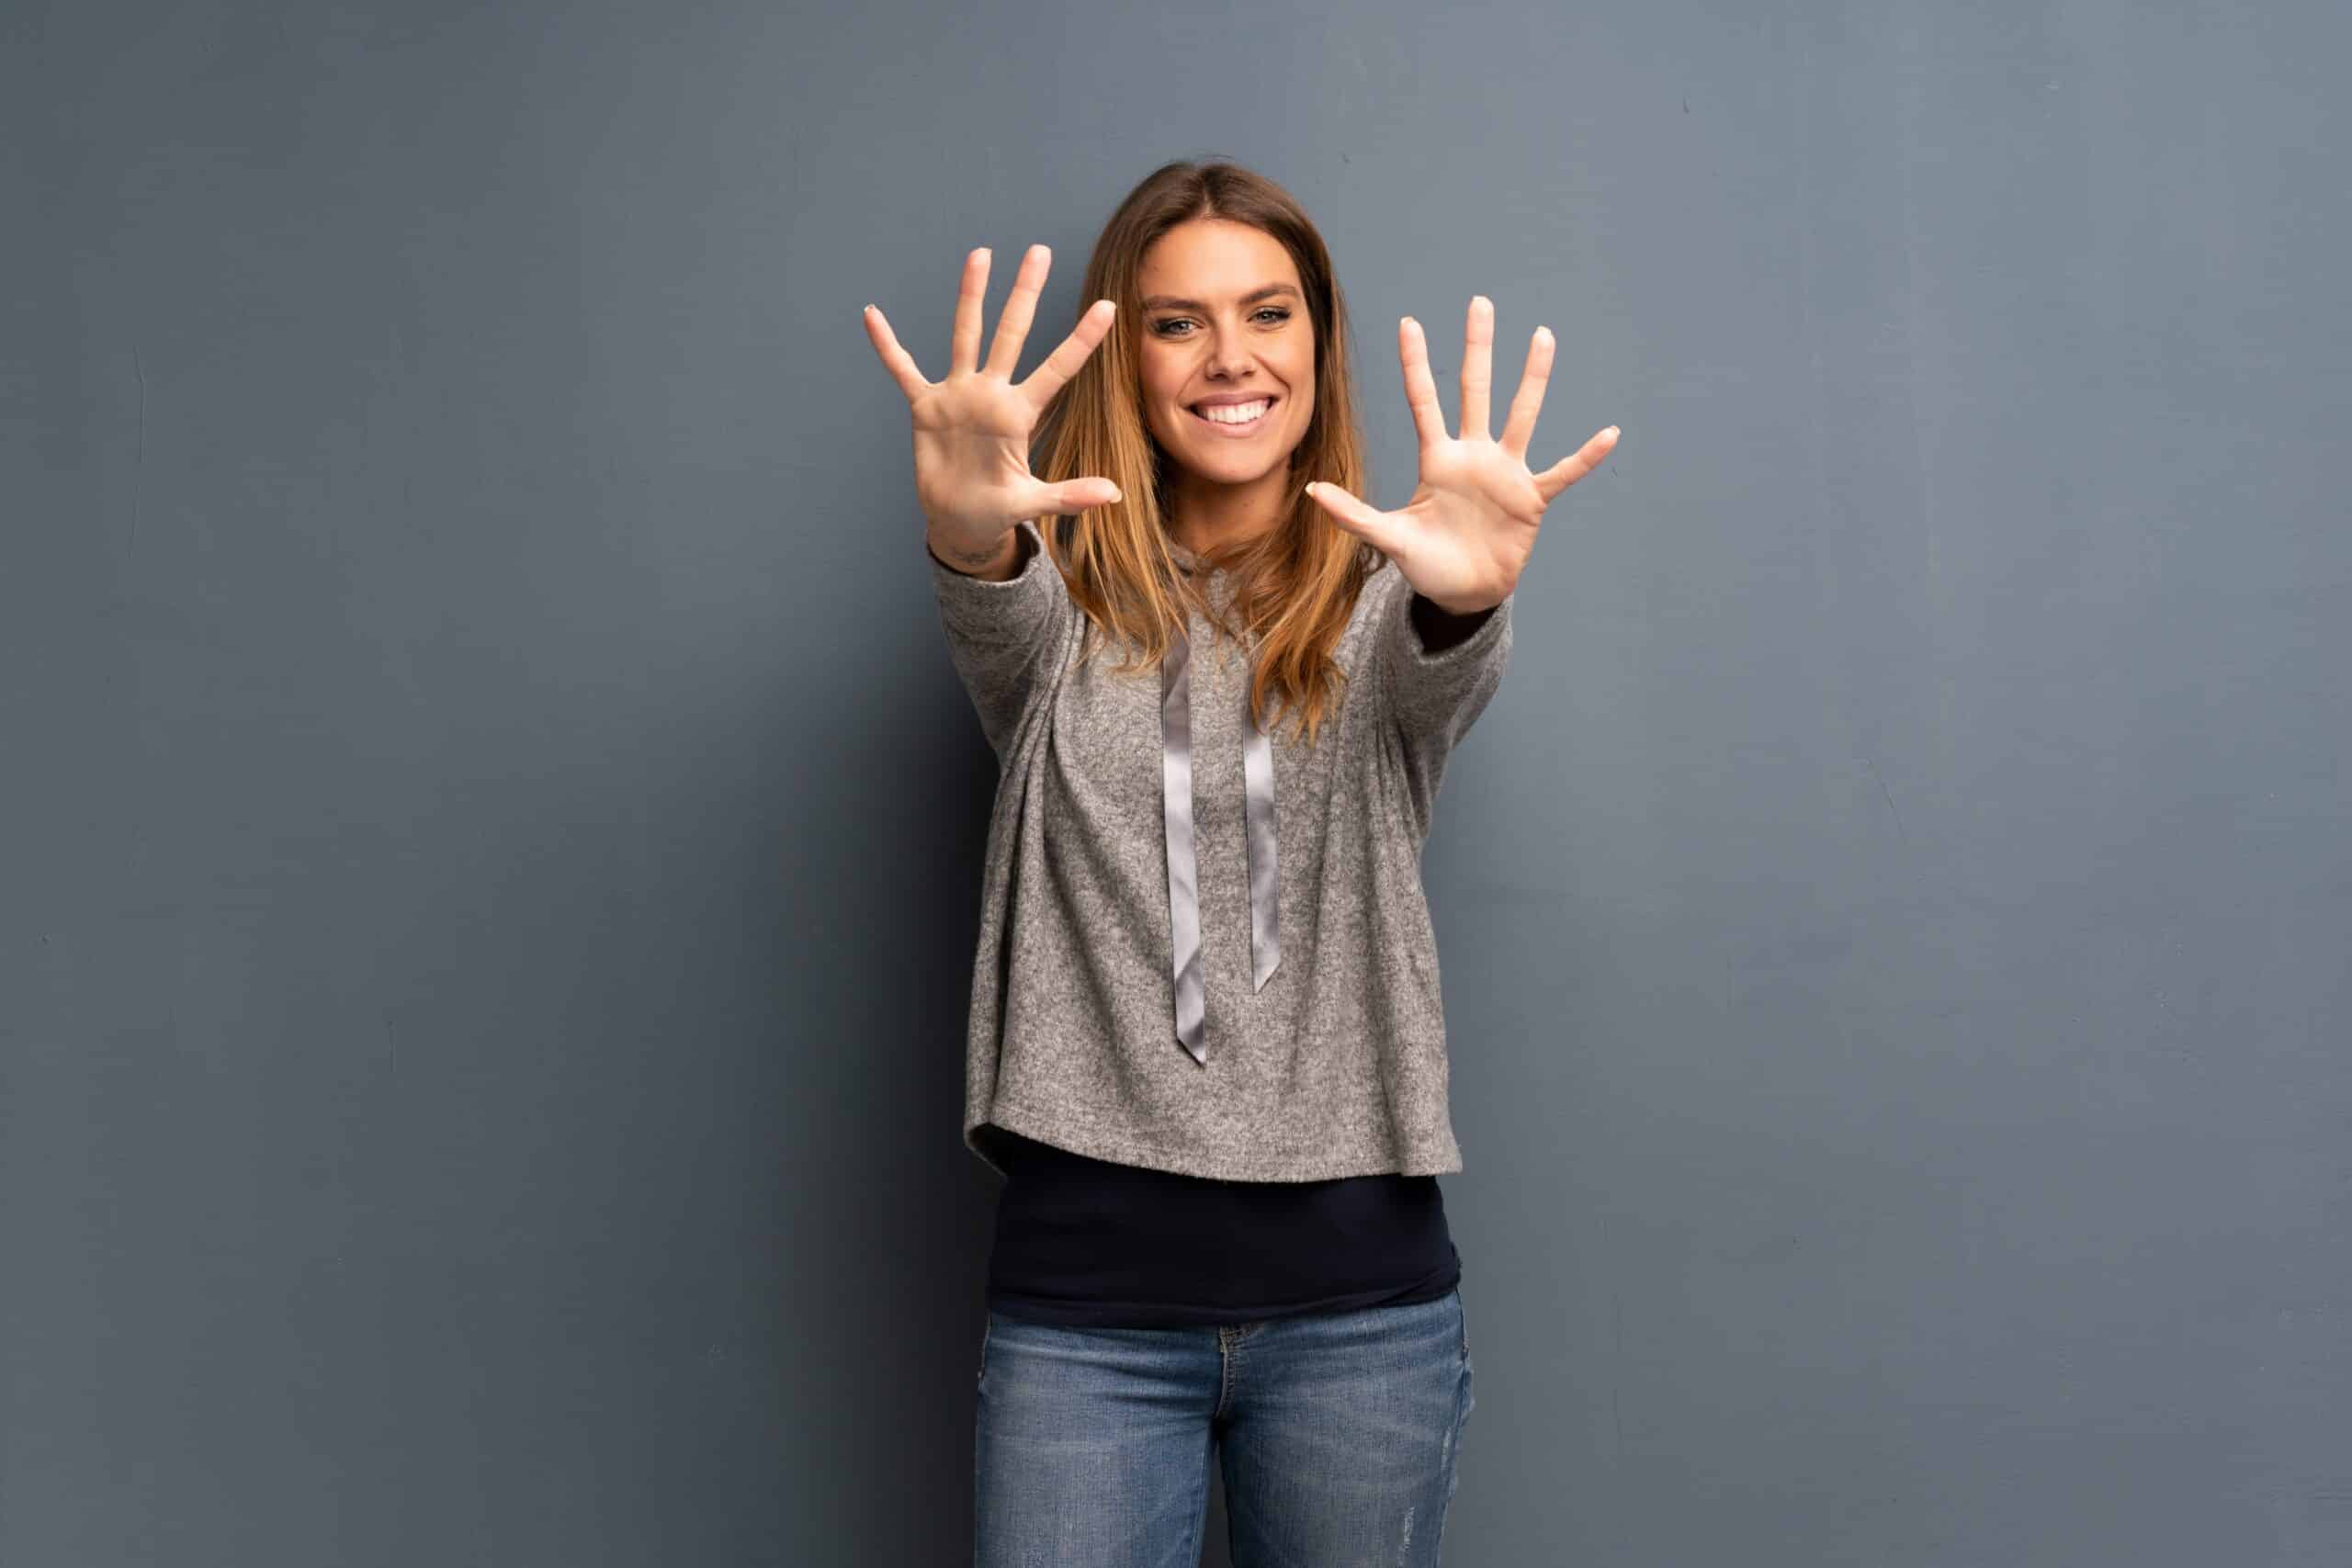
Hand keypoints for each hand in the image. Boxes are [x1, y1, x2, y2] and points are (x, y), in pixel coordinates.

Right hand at [862, 244, 1123, 560]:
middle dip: (1024, 293)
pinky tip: (873, 316)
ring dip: (971, 296)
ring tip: (980, 254)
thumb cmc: (998, 510)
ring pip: (966, 335)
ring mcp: (958, 396)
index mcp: (1019, 414)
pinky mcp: (926, 407)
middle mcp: (991, 394)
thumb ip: (1068, 496)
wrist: (959, 520)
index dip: (1081, 340)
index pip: (1057, 369)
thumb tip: (1113, 495)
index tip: (1108, 306)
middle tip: (1040, 251)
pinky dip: (887, 346)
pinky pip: (903, 370)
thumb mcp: (1032, 503)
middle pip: (1011, 333)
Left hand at [1305, 296, 1618, 612]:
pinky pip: (1562, 473)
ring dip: (1533, 378)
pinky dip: (1585, 456)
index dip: (1415, 364)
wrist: (1463, 593)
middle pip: (1475, 390)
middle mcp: (1473, 455)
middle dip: (1478, 348)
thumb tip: (1313, 491)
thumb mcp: (1389, 537)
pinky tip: (1609, 434)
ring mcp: (1505, 473)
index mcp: (1437, 460)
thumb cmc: (1426, 563)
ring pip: (1521, 415)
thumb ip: (1354, 514)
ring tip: (1543, 337)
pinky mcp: (1531, 499)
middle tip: (1480, 303)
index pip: (1424, 401)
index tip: (1409, 323)